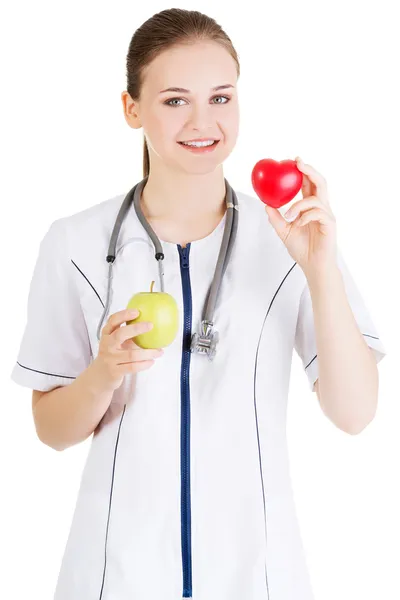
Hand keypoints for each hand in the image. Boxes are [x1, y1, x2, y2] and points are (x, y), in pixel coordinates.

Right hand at [93, 308, 163, 391]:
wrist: (101, 374)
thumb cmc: (113, 354)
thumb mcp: (117, 341)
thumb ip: (129, 333)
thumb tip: (151, 322)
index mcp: (107, 334)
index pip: (113, 321)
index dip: (124, 315)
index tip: (137, 311)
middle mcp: (107, 345)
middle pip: (120, 334)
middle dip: (136, 329)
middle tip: (151, 325)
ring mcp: (110, 359)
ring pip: (131, 355)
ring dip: (148, 353)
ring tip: (160, 351)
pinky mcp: (115, 371)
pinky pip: (132, 367)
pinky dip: (144, 364)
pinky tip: (152, 361)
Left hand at [264, 157, 337, 276]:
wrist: (312, 266)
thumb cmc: (302, 249)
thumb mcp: (283, 232)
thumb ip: (275, 218)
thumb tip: (266, 205)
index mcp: (310, 207)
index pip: (309, 184)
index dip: (304, 171)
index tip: (294, 161)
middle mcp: (321, 208)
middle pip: (320, 183)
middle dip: (309, 171)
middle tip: (298, 163)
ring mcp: (326, 216)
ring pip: (315, 198)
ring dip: (298, 205)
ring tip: (289, 216)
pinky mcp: (329, 224)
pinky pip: (317, 213)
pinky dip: (304, 216)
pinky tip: (297, 225)